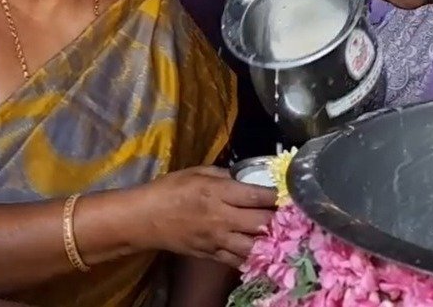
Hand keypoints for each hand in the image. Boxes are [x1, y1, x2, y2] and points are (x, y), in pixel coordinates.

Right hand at [140, 167, 275, 267]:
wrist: (144, 218)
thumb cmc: (169, 190)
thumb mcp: (197, 172)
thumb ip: (224, 175)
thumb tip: (244, 179)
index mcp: (218, 193)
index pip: (257, 196)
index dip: (277, 195)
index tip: (287, 192)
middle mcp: (221, 218)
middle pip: (262, 222)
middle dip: (278, 218)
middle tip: (288, 213)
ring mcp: (217, 240)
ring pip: (253, 246)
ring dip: (269, 240)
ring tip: (278, 234)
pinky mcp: (211, 255)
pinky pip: (237, 261)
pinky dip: (251, 257)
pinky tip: (261, 251)